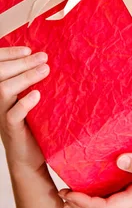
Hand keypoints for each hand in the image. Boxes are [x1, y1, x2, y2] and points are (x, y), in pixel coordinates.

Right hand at [0, 46, 49, 173]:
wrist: (30, 158)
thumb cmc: (34, 125)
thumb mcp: (34, 101)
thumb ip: (35, 84)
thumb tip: (49, 62)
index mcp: (1, 91)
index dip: (9, 55)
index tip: (28, 50)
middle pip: (0, 74)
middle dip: (21, 62)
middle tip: (43, 57)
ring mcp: (2, 115)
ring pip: (3, 90)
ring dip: (25, 77)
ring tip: (45, 71)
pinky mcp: (11, 129)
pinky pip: (13, 114)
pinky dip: (25, 102)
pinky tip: (38, 95)